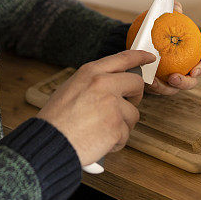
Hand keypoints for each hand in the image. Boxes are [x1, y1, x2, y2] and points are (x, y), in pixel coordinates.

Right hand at [36, 50, 155, 164]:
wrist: (50, 143)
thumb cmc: (56, 120)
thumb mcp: (71, 88)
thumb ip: (93, 83)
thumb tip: (112, 85)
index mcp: (90, 72)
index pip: (123, 58)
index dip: (140, 57)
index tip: (150, 58)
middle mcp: (103, 84)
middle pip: (136, 84)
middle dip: (134, 97)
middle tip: (124, 107)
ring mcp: (112, 105)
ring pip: (133, 114)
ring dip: (121, 125)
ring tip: (100, 131)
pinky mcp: (117, 127)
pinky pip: (126, 134)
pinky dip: (115, 142)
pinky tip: (99, 141)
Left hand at [145, 1, 200, 95]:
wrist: (147, 39)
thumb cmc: (166, 29)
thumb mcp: (170, 20)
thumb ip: (174, 13)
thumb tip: (175, 6)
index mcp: (199, 58)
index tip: (195, 70)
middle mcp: (188, 72)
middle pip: (191, 83)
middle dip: (184, 83)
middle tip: (173, 78)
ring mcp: (173, 81)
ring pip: (171, 89)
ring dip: (163, 88)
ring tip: (153, 81)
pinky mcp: (158, 85)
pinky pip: (155, 89)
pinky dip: (149, 86)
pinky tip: (141, 78)